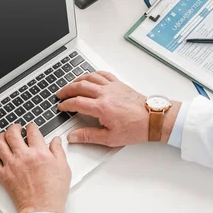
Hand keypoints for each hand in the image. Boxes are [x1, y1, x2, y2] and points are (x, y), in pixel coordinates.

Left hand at [0, 123, 71, 212]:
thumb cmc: (53, 192)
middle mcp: (23, 156)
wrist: (42, 208)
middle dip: (14, 127)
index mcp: (39, 153)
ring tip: (4, 136)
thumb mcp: (63, 168)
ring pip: (0, 144)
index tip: (31, 127)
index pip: (32, 131)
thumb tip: (56, 141)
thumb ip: (58, 151)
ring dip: (1, 137)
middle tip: (16, 128)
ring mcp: (11, 165)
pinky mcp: (3, 176)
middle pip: (13, 133)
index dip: (32, 126)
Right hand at [57, 72, 180, 145]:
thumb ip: (88, 136)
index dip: (66, 104)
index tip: (61, 107)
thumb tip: (73, 137)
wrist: (152, 118)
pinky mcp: (119, 84)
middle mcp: (105, 94)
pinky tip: (90, 77)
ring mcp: (112, 87)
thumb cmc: (134, 128)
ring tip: (71, 84)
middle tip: (60, 94)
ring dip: (77, 80)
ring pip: (89, 77)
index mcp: (101, 107)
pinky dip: (93, 74)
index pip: (77, 102)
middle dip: (67, 90)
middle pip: (80, 86)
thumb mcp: (109, 138)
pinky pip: (103, 74)